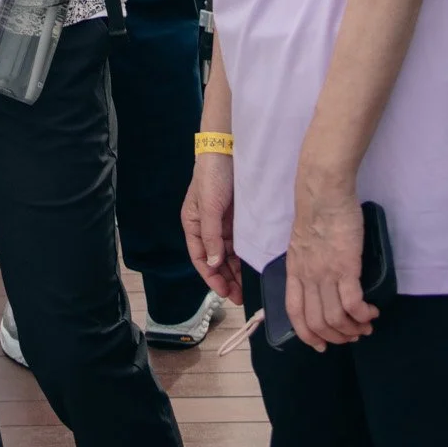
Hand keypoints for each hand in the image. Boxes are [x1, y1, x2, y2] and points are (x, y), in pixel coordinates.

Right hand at [182, 155, 242, 303]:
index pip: (201, 258)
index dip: (211, 277)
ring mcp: (223, 224)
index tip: (225, 293)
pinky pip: (240, 243)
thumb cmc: (212, 176)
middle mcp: (208, 227)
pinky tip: (253, 267)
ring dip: (236, 271)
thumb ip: (211, 236)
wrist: (229, 149)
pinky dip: (245, 256)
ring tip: (249, 288)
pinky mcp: (238, 219)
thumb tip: (213, 265)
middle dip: (226, 279)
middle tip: (241, 297)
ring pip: (229, 255)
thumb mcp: (209, 206)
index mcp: (193, 224)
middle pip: (216, 260)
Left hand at [286, 173, 376, 350]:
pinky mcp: (345, 267)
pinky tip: (372, 312)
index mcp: (295, 271)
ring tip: (366, 325)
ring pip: (335, 319)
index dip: (307, 335)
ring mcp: (326, 273)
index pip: (295, 313)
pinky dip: (363, 315)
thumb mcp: (302, 243)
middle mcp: (308, 277)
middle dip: (336, 337)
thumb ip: (307, 265)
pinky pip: (353, 304)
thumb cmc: (316, 212)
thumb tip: (320, 283)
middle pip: (317, 323)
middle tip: (353, 335)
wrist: (323, 191)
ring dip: (353, 329)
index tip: (322, 344)